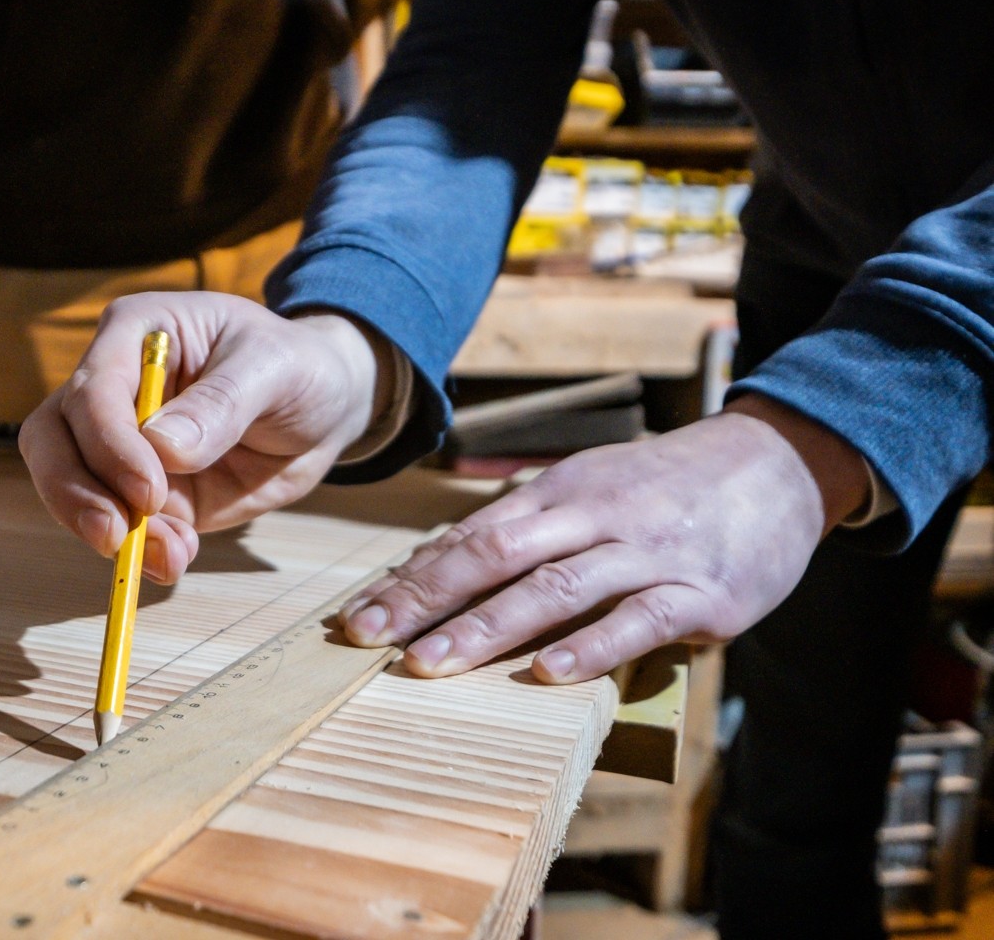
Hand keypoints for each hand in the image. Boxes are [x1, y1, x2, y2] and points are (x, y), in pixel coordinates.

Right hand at [21, 292, 385, 581]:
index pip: (92, 388)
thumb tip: (162, 448)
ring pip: (71, 487)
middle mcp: (113, 386)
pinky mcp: (139, 492)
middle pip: (51, 438)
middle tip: (115, 537)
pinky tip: (175, 560)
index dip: (109, 443)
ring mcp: (120, 443)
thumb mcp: (276, 369)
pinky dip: (140, 552)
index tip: (149, 489)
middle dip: (74, 492)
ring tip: (171, 555)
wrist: (324, 408)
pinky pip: (119, 526)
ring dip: (110, 531)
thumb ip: (221, 404)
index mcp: (136, 333)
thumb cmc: (298, 366)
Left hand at [337, 394, 871, 682]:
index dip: (412, 579)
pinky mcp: (699, 592)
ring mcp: (646, 553)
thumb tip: (440, 560)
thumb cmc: (663, 486)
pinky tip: (549, 674)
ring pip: (556, 588)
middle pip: (495, 556)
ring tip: (432, 663)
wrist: (777, 463)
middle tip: (371, 640)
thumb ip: (524, 525)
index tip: (359, 616)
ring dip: (488, 627)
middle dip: (427, 601)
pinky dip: (591, 647)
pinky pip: (637, 619)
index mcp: (559, 492)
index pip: (469, 536)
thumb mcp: (589, 485)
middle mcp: (593, 516)